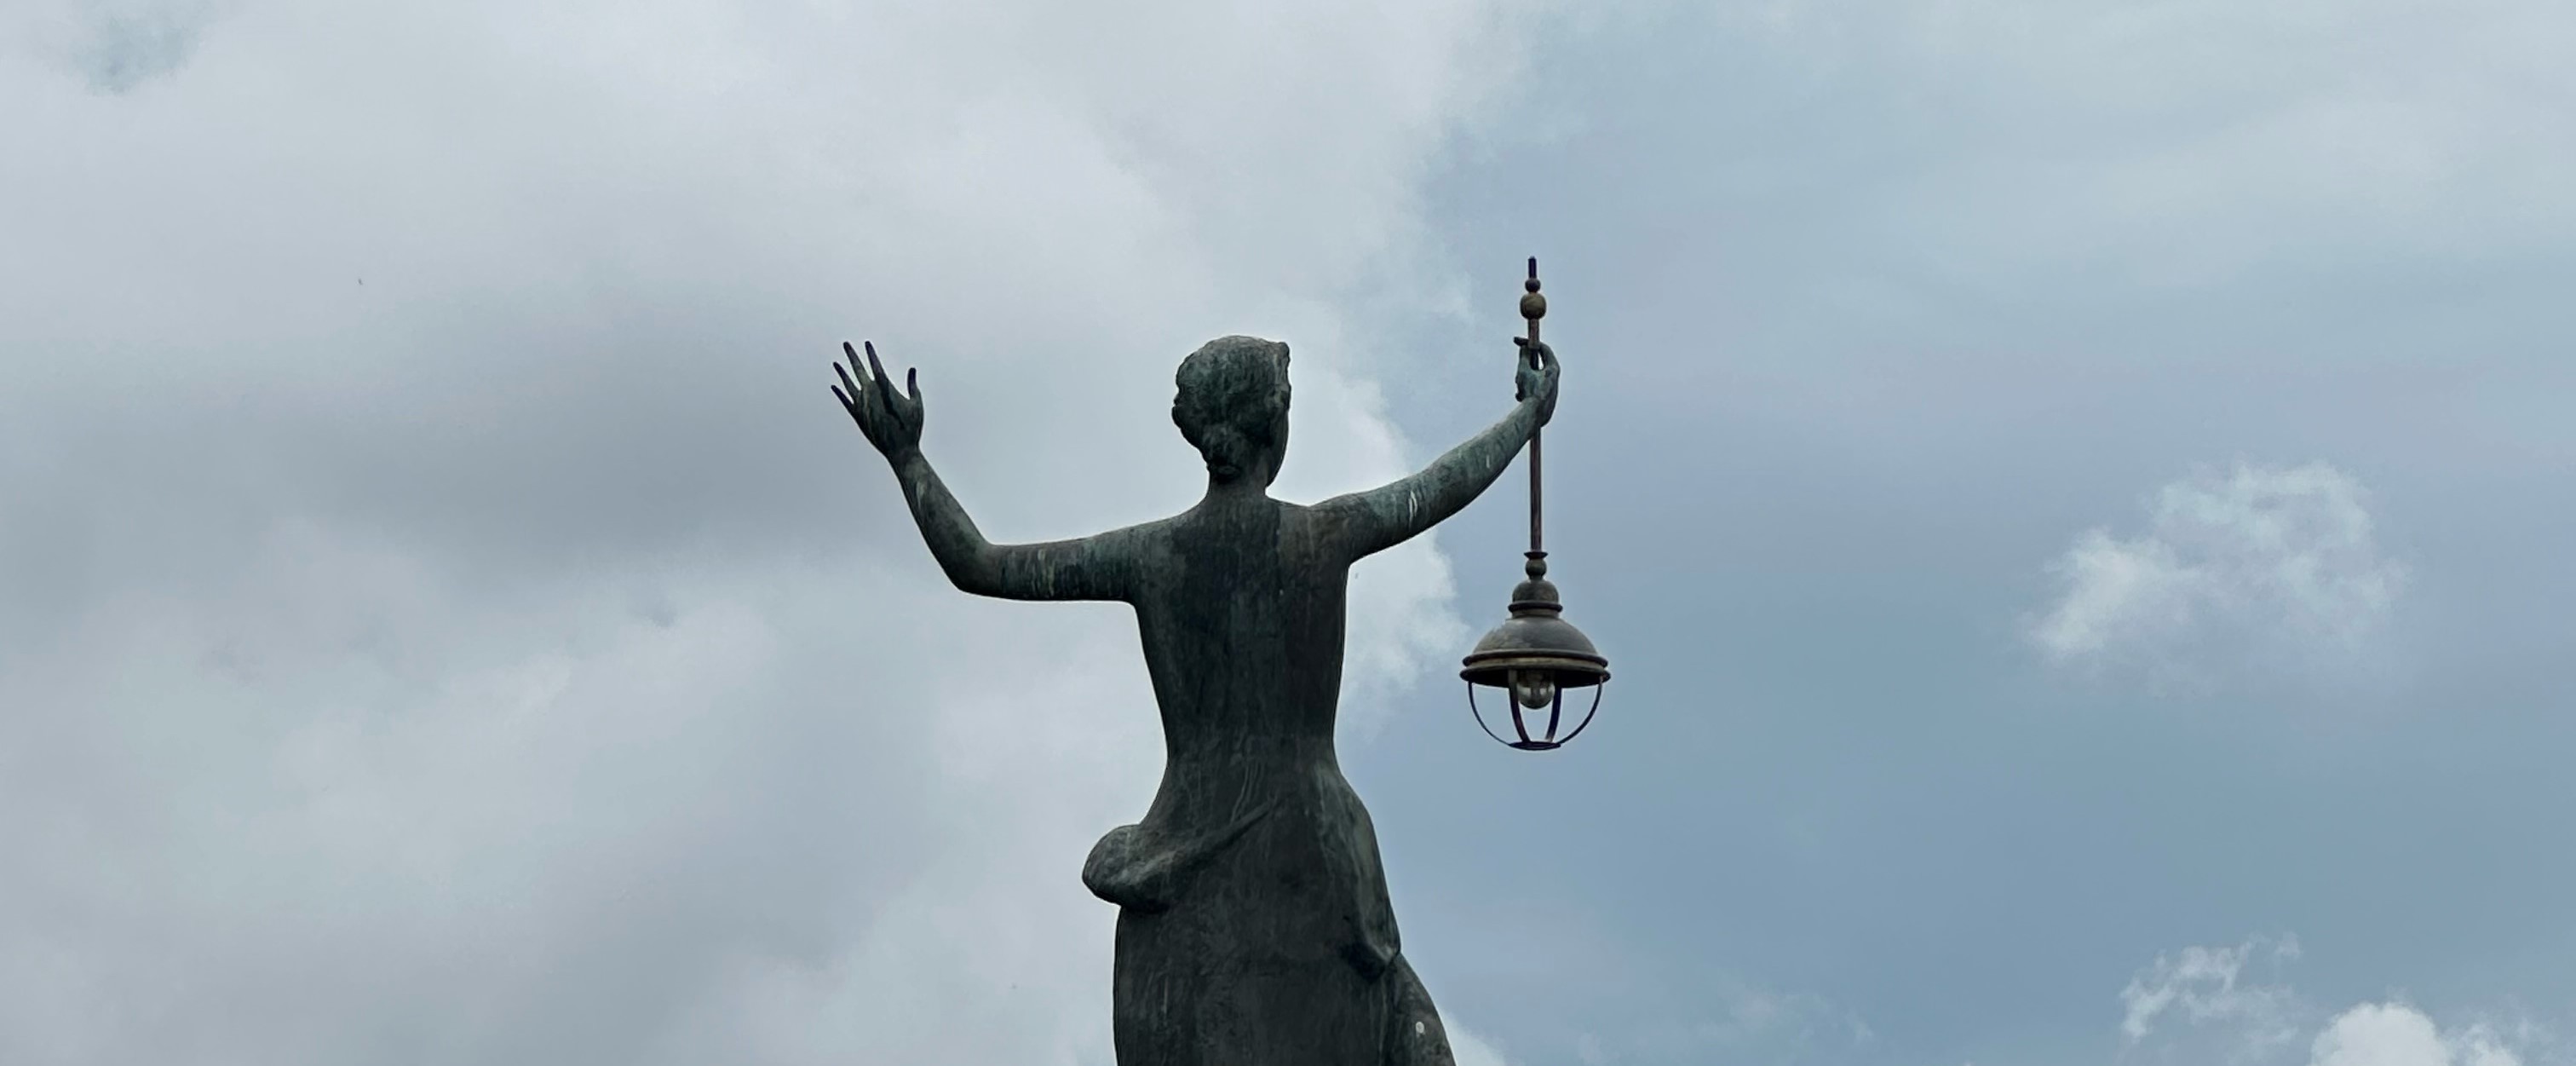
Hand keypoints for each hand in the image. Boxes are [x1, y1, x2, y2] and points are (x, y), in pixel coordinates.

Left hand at [832, 340, 924, 459]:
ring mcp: (862, 406)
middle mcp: (871, 395)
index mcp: (885, 389)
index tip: (866, 343)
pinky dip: (840, 394)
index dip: (871, 354)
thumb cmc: (911, 427)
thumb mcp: (916, 404)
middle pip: (858, 370)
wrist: (900, 449)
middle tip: (846, 344)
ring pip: (849, 385)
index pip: (876, 366)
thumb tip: (912, 370)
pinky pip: (846, 402)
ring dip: (842, 373)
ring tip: (836, 363)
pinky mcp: (858, 417)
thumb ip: (912, 386)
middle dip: (852, 356)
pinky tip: (834, 386)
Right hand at [1513, 336, 1559, 427]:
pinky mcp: (1547, 400)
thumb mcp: (1523, 371)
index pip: (1544, 349)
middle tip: (1518, 363)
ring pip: (1535, 378)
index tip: (1518, 341)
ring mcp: (1552, 390)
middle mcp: (1555, 378)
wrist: (1534, 417)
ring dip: (1524, 379)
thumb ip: (1523, 357)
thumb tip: (1524, 348)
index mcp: (1553, 368)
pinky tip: (1521, 397)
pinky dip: (1526, 390)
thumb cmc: (1530, 392)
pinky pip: (1534, 390)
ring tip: (1519, 387)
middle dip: (1525, 364)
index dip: (1529, 343)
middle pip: (1539, 363)